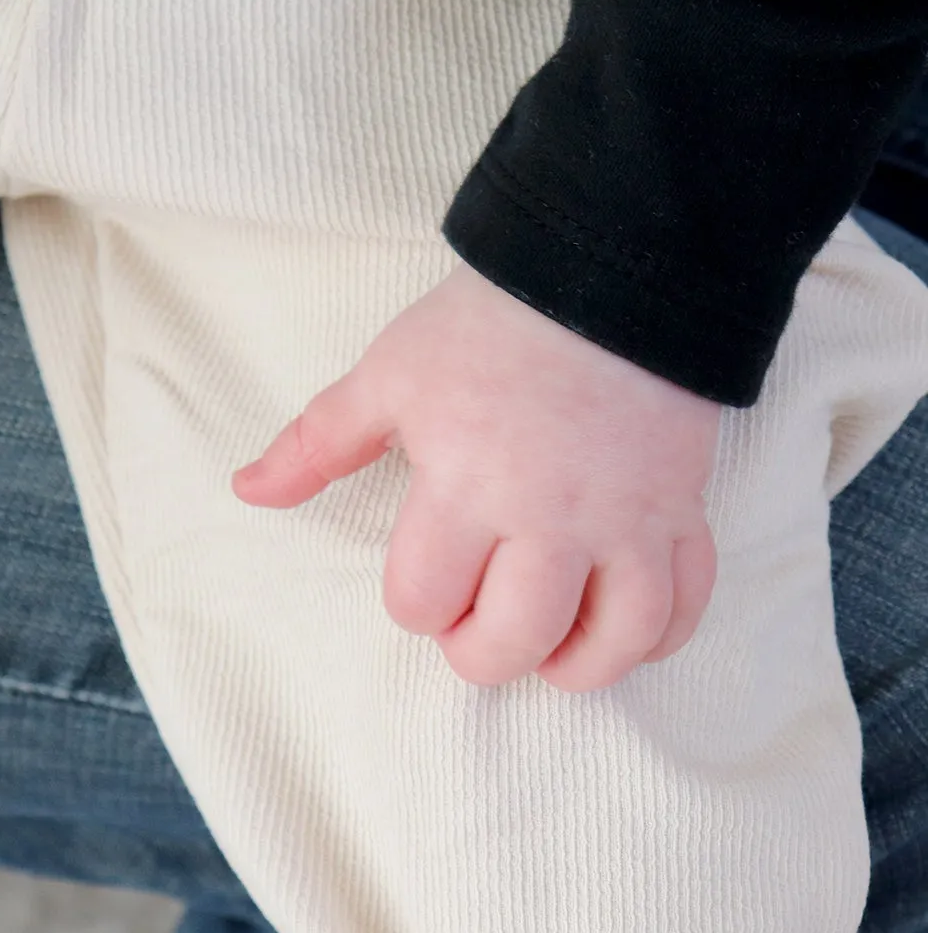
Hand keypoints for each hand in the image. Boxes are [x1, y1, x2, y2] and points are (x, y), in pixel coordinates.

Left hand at [231, 261, 722, 691]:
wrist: (606, 267)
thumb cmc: (487, 327)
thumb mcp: (387, 377)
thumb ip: (317, 445)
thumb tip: (248, 490)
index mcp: (464, 488)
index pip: (423, 602)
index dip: (414, 603)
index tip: (424, 575)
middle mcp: (548, 518)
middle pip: (512, 641)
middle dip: (479, 652)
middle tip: (475, 624)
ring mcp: (625, 519)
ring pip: (611, 642)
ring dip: (574, 665)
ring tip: (549, 647)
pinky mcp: (682, 509)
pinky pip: (685, 604)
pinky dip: (659, 637)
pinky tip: (620, 626)